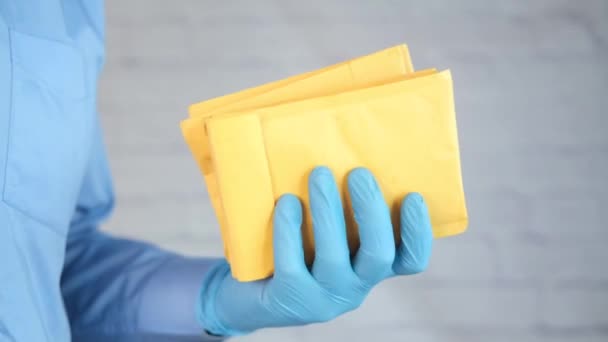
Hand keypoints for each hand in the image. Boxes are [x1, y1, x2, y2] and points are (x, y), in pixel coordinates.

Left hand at [197, 166, 432, 335]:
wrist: (246, 291)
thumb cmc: (294, 246)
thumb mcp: (324, 229)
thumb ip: (343, 206)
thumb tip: (346, 151)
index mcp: (368, 268)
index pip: (410, 260)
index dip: (417, 232)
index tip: (413, 196)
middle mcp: (354, 288)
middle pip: (379, 255)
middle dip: (371, 211)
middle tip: (359, 173)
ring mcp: (323, 298)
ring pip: (335, 257)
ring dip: (328, 211)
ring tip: (319, 173)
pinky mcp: (290, 300)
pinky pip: (292, 264)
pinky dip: (290, 229)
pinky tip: (287, 202)